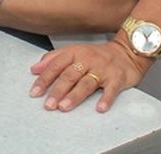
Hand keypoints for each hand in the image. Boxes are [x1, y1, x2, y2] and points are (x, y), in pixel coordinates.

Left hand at [28, 36, 148, 112]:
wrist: (127, 51)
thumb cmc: (97, 55)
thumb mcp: (74, 51)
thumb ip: (53, 59)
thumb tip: (34, 69)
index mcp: (75, 53)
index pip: (56, 65)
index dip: (44, 79)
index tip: (35, 92)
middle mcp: (88, 60)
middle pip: (70, 75)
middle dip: (57, 91)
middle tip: (48, 104)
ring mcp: (103, 69)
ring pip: (87, 83)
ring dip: (74, 96)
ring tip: (64, 107)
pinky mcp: (117, 78)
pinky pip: (111, 89)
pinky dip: (106, 99)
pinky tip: (99, 108)